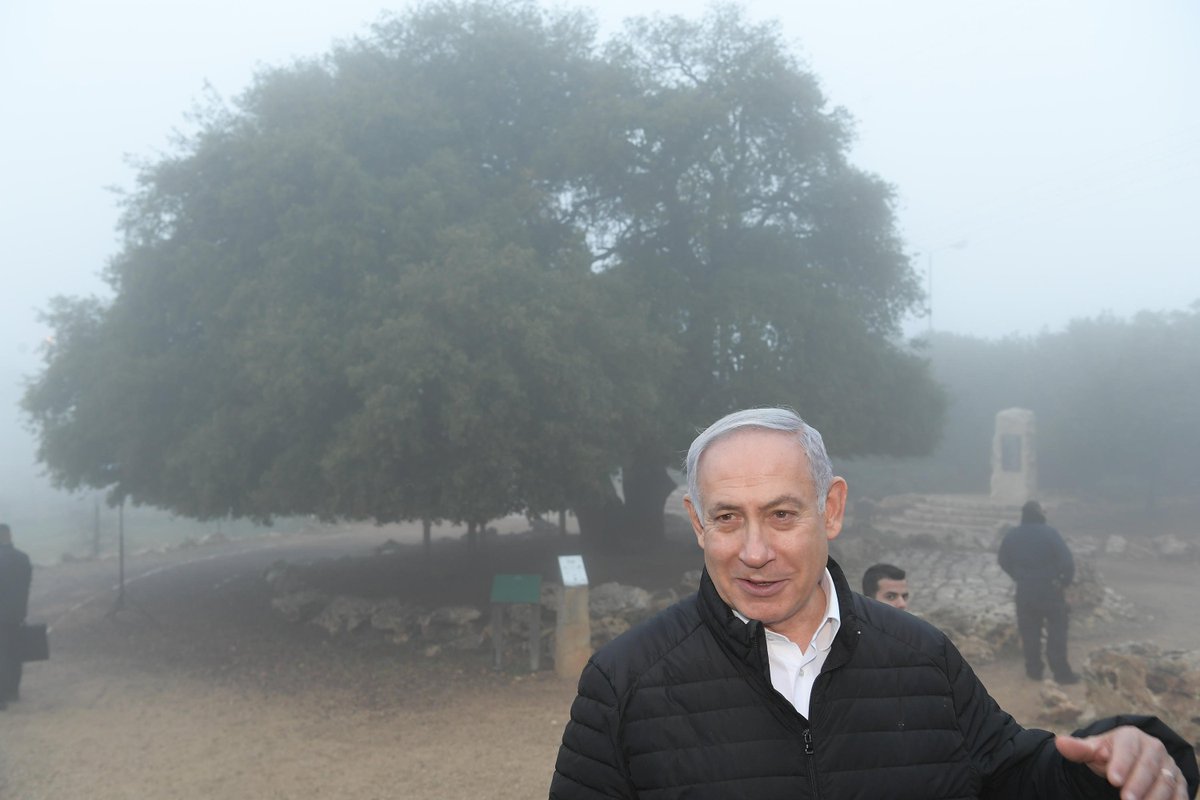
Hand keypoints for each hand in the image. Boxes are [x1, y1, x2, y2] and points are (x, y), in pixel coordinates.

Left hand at [1056, 727, 1187, 799]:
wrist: (1126, 762)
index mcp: (1131, 736)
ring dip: (1155, 796)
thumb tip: (1060, 742)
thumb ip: (1079, 749)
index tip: (1113, 779)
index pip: (1128, 749)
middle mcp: (1154, 748)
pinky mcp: (1179, 781)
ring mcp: (1168, 765)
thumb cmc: (1107, 755)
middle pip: (1148, 766)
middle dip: (1138, 784)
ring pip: (1166, 781)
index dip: (1122, 764)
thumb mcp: (1092, 751)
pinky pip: (1180, 793)